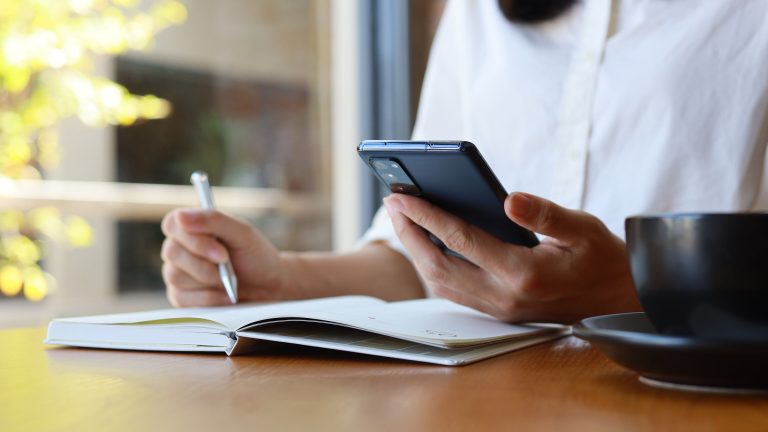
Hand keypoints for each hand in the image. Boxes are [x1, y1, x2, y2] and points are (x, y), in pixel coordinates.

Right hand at [160, 208, 294, 306]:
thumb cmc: (255, 256)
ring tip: (228, 281)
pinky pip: (181, 298)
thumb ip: (214, 220)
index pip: (172, 224)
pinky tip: (224, 296)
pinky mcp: (180, 297)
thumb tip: (181, 216)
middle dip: (204, 263)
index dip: (193, 239)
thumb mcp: (242, 233)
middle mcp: (180, 248)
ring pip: (175, 276)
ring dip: (208, 280)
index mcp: (192, 226)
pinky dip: (208, 298)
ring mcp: (177, 273)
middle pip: (172, 252)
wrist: (268, 287)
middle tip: (229, 266)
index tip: (221, 251)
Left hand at [383, 192, 641, 322]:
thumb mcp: (582, 227)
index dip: (427, 216)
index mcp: (523, 273)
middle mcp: (504, 297)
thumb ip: (545, 213)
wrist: (620, 301)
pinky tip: (426, 247)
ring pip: (441, 283)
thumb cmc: (603, 258)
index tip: (402, 196)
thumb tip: (508, 199)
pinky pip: (453, 293)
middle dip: (410, 233)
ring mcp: (499, 309)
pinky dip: (433, 269)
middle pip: (439, 265)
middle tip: (392, 204)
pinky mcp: (498, 312)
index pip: (461, 240)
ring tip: (403, 221)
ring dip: (416, 253)